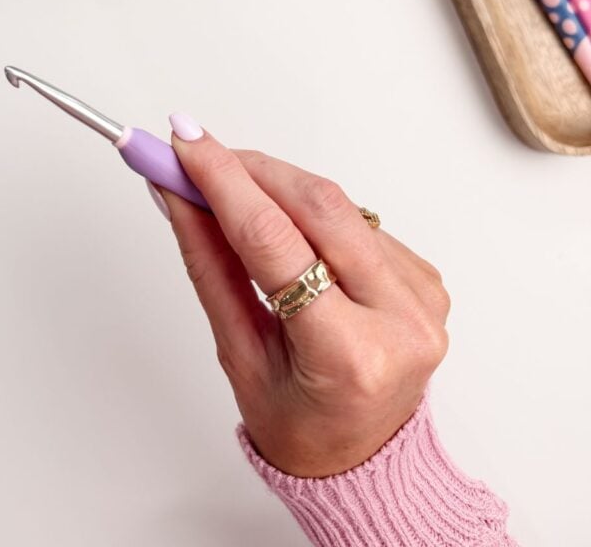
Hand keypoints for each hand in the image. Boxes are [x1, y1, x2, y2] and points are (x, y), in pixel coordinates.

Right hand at [154, 118, 449, 477]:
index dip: (223, 182)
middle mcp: (400, 318)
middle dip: (250, 169)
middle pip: (318, 205)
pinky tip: (283, 225)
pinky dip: (310, 211)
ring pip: (339, 205)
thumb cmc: (300, 424)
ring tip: (230, 192)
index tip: (185, 144)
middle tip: (196, 154)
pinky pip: (358, 221)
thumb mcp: (238, 352)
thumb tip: (180, 196)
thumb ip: (210, 265)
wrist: (363, 460)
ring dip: (277, 185)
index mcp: (350, 354)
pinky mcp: (425, 276)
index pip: (274, 240)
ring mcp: (421, 295)